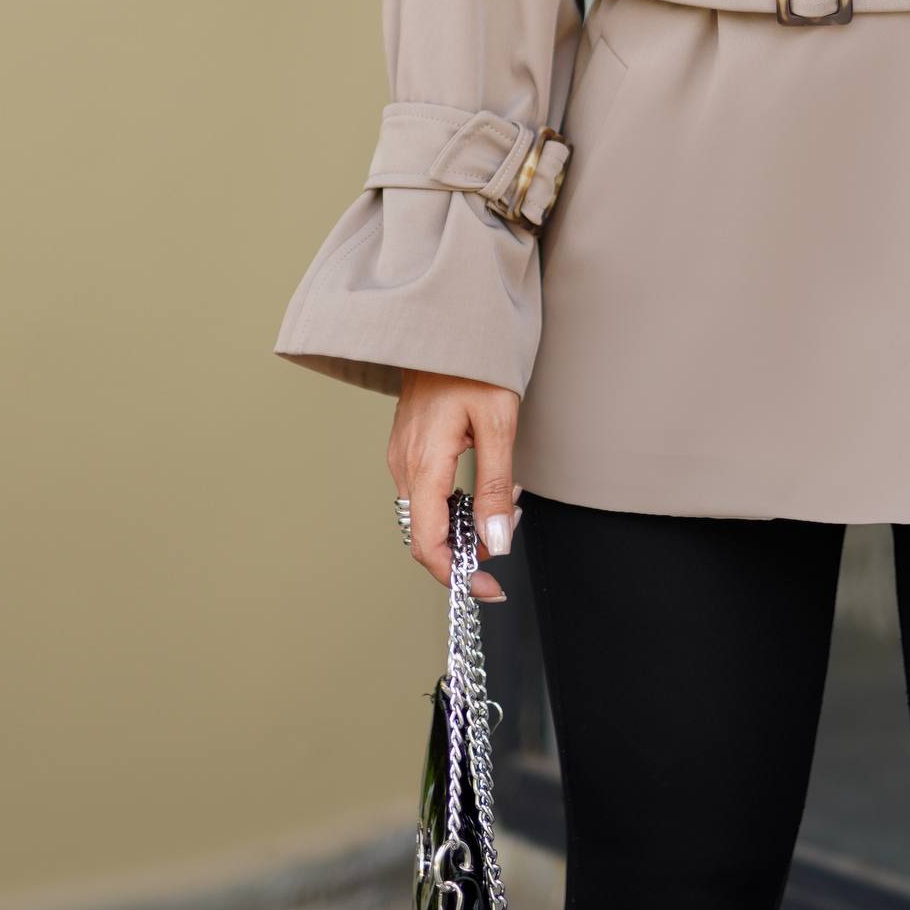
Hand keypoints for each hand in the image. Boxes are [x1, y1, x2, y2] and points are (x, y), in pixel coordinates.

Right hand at [390, 370, 522, 601]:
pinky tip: (481, 486)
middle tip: (507, 533)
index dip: (457, 574)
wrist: (445, 323)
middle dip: (468, 548)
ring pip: (426, 515)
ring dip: (463, 524)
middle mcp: (403, 466)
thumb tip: (496, 541)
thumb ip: (494, 486)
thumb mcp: (498, 424)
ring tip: (502, 504)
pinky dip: (453, 503)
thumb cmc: (474, 364)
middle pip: (426, 534)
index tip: (489, 586)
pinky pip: (425, 492)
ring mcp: (402, 456)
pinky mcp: (408, 447)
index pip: (426, 544)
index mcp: (423, 465)